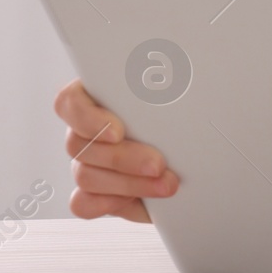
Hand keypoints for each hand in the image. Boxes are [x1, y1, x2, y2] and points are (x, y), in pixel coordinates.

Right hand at [53, 79, 177, 221]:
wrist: (201, 150)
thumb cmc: (188, 109)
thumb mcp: (181, 89)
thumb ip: (169, 80)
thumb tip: (178, 68)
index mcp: (98, 97)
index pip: (70, 101)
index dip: (87, 117)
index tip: (118, 131)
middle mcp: (87, 130)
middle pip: (79, 145)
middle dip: (124, 158)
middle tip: (159, 164)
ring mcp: (87, 163)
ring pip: (86, 176)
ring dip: (129, 183)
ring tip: (166, 184)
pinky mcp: (94, 193)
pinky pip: (84, 203)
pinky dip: (111, 204)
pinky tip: (140, 201)